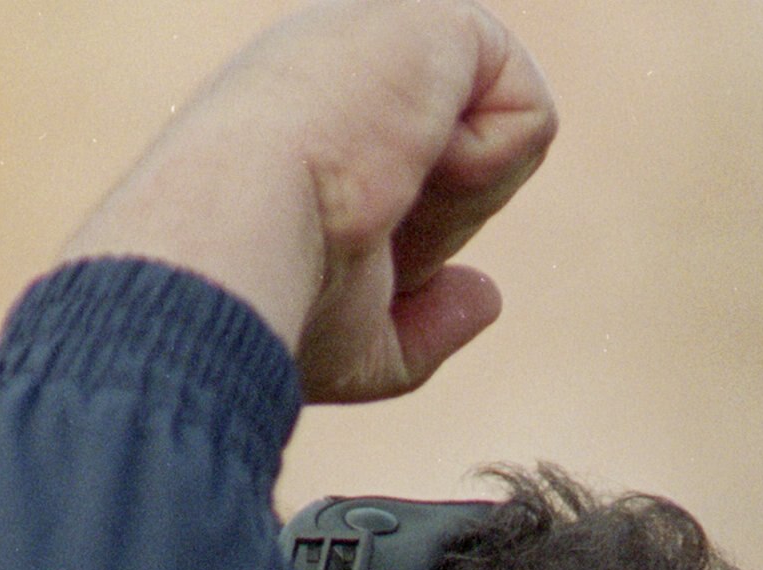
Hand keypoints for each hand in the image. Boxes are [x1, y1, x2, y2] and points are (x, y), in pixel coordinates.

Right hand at [61, 0, 557, 401]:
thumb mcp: (355, 345)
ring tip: (383, 188)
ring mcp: (386, 34)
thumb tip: (485, 297)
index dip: (407, 241)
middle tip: (362, 227)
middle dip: (435, 222)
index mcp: (307, 118)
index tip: (341, 256)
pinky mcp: (437, 20)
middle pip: (456, 160)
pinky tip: (413, 158)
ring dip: (462, 200)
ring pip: (497, 137)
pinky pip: (530, 114)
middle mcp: (344, 65)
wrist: (232, 240)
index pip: (406, 176)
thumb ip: (421, 326)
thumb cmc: (272, 300)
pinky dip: (492, 169)